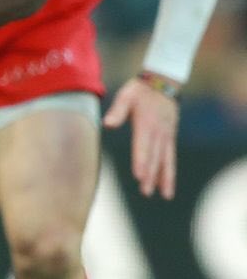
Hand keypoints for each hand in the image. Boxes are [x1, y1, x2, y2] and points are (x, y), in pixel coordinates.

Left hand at [103, 75, 178, 198]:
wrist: (163, 82)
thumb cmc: (139, 90)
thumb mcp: (126, 96)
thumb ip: (117, 111)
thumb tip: (106, 124)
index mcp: (146, 123)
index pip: (142, 146)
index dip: (141, 161)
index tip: (139, 175)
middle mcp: (158, 132)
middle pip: (154, 157)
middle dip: (150, 175)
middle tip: (145, 191)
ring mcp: (166, 136)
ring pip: (166, 160)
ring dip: (164, 178)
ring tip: (164, 195)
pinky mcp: (170, 137)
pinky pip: (171, 157)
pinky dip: (170, 171)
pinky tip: (167, 185)